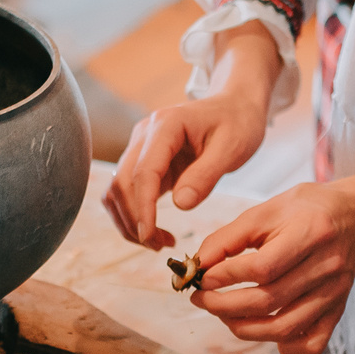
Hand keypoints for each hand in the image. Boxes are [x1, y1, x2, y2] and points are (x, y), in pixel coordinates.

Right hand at [101, 25, 279, 249]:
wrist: (234, 106)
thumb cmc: (237, 123)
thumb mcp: (232, 148)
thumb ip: (205, 175)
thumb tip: (180, 205)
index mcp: (166, 126)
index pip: (143, 171)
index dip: (142, 207)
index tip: (150, 236)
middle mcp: (145, 134)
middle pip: (122, 182)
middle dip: (134, 220)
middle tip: (159, 247)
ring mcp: (140, 147)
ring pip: (117, 189)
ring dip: (129, 221)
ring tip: (157, 243)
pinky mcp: (144, 161)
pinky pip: (127, 191)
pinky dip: (133, 214)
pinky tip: (155, 231)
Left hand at [190, 171, 354, 353]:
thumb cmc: (307, 209)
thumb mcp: (268, 209)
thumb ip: (231, 236)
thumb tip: (199, 264)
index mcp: (311, 231)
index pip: (263, 267)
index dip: (226, 276)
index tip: (203, 276)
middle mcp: (327, 266)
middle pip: (269, 301)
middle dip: (225, 306)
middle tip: (201, 299)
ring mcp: (334, 293)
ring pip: (285, 327)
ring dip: (244, 328)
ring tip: (222, 314)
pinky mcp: (337, 310)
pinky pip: (313, 343)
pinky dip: (285, 346)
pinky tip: (264, 331)